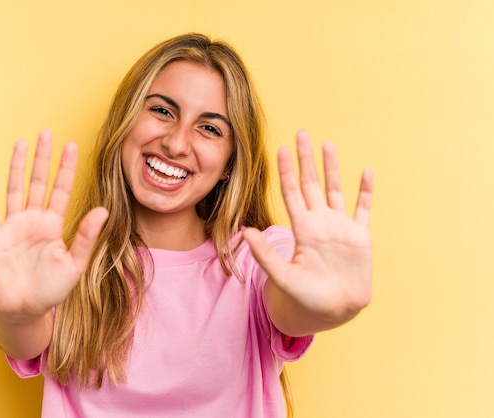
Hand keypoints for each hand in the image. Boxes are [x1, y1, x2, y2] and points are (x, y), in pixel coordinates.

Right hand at [0, 130, 107, 321]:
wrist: (25, 309)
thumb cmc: (52, 289)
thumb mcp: (74, 263)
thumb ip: (85, 236)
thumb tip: (103, 210)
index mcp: (53, 225)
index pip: (62, 189)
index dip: (66, 168)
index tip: (72, 145)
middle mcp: (33, 220)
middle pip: (38, 182)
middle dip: (43, 158)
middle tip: (46, 133)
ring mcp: (13, 226)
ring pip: (15, 189)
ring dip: (17, 167)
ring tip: (21, 143)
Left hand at [244, 130, 372, 329]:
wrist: (332, 311)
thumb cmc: (304, 297)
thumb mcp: (282, 277)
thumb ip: (265, 255)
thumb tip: (245, 232)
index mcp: (302, 230)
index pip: (292, 193)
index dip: (286, 172)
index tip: (279, 149)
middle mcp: (319, 223)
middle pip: (311, 184)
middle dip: (306, 160)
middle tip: (301, 133)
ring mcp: (340, 228)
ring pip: (335, 190)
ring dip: (332, 168)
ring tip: (327, 144)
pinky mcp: (360, 237)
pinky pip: (363, 209)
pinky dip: (365, 191)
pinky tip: (366, 172)